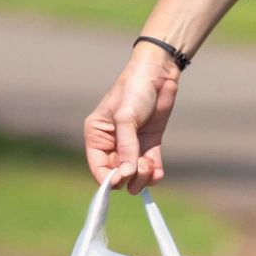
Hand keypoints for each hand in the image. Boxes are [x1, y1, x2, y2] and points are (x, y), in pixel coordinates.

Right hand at [84, 51, 180, 192]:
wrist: (158, 75)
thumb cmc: (134, 90)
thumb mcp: (126, 118)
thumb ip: (126, 147)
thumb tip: (127, 174)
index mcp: (97, 135)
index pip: (98, 168)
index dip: (109, 179)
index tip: (122, 179)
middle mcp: (112, 144)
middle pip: (117, 175)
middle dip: (130, 177)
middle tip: (141, 166)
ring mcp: (132, 145)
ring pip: (134, 175)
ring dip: (142, 177)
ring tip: (150, 165)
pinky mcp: (149, 144)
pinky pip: (150, 168)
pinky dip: (154, 174)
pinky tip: (158, 171)